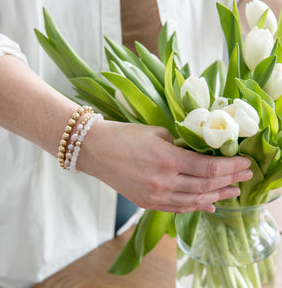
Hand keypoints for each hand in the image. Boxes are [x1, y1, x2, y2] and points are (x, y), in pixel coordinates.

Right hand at [77, 120, 251, 212]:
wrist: (95, 150)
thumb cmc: (124, 135)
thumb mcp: (157, 134)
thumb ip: (181, 148)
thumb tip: (201, 157)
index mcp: (166, 159)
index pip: (208, 167)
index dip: (231, 167)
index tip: (245, 163)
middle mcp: (162, 182)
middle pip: (205, 185)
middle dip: (230, 180)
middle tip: (246, 176)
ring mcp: (154, 196)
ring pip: (194, 200)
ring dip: (216, 195)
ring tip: (233, 192)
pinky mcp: (146, 202)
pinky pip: (177, 208)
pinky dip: (195, 206)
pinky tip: (209, 204)